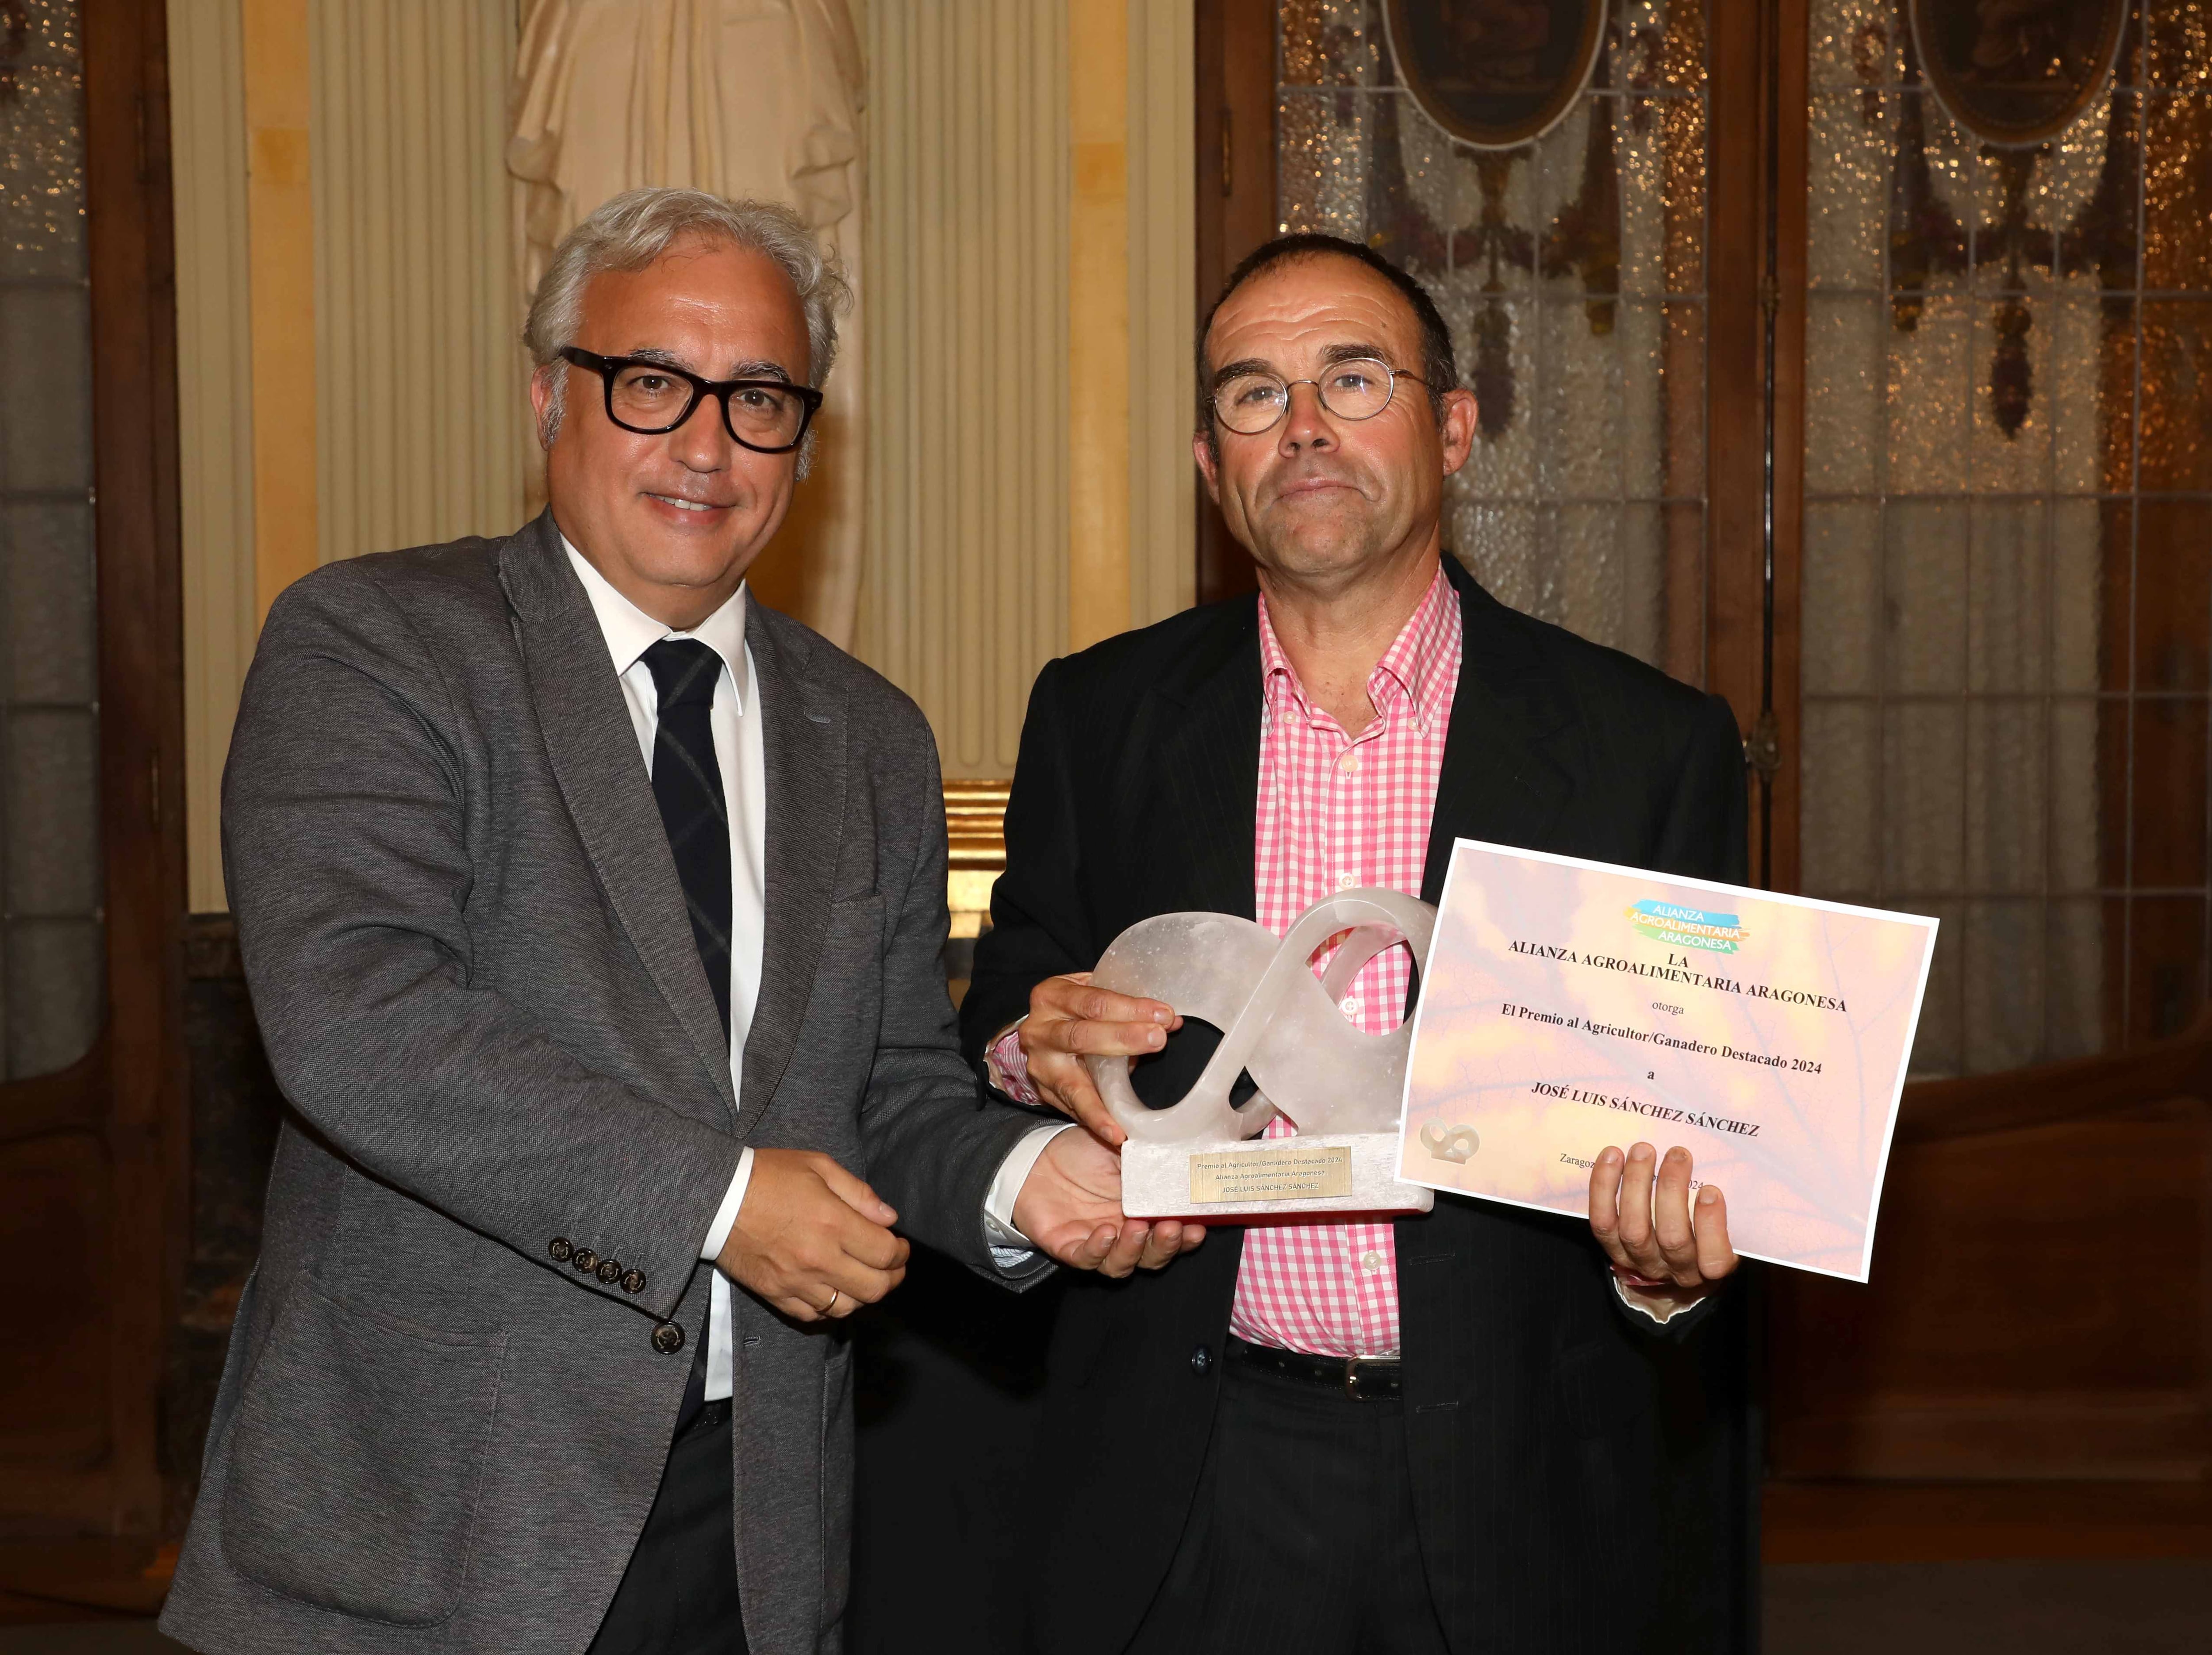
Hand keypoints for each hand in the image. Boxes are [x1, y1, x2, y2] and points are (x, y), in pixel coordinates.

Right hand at [716, 1148, 910, 1322]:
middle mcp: (819, 1258)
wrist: (717, 1197)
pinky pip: (813, 1315)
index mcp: (833, 1223)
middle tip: (893, 1267)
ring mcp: (796, 1281)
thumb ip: (859, 1194)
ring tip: (864, 1278)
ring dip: (863, 1295)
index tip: (900, 1246)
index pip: (885, 1253)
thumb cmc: (768, 1175)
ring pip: (847, 1307)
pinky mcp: (776, 1295)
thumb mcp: (819, 1166)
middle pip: (874, 1288)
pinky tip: (833, 1290)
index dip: (901, 1253)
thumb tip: (889, 1219)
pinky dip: (829, 1308)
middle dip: (892, 1278)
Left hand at [1012, 1128, 1204, 1277]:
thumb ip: (1146, 1157)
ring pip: (1122, 1264)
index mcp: (1142, 1212)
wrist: (1036, 1155)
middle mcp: (1123, 1233)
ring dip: (1134, 1249)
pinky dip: (1099, 1249)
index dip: (1186, 1235)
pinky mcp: (1069, 1248)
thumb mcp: (1119, 1146)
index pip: (1171, 1233)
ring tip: (1138, 1227)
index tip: (1199, 1224)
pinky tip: (1106, 1232)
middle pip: (1151, 1256)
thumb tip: (1179, 1153)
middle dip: (1166, 1246)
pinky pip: (1087, 1259)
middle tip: (1173, 1228)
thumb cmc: (1082, 1151)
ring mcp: (1097, 1242)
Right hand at [1016, 972, 1181, 1145]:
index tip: (1163, 1015)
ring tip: (1128, 1117)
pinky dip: (1096, 1120)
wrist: (1041, 1032)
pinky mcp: (1044, 1090)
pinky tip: (1115, 1134)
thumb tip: (1170, 1021)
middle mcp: (1040, 1030)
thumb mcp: (1092, 997)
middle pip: (1081, 1036)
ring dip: (1105, 1100)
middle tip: (1157, 1040)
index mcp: (1053, 996)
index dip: (1130, 1008)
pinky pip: (1073, 1107)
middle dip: (1123, 1038)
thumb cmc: (1075, 1011)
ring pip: (1072, 1083)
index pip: (1094, 1001)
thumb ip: (1125, 1007)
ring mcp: (1040, 1064)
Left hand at [1587, 1141, 1736, 1313]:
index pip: (1713, 1260)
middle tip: (1678, 1154)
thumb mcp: (1725, 1230)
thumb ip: (1727, 1209)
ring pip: (1634, 1228)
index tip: (1710, 1190)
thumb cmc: (1702, 1235)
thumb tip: (1723, 1163)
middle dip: (1672, 1190)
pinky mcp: (1611, 1248)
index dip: (1711, 1225)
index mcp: (1708, 1267)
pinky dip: (1604, 1186)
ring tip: (1643, 1150)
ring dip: (1636, 1183)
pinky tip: (1613, 1156)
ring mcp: (1639, 1260)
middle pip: (1671, 1237)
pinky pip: (1602, 1220)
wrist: (1667, 1267)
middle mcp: (1674, 1269)